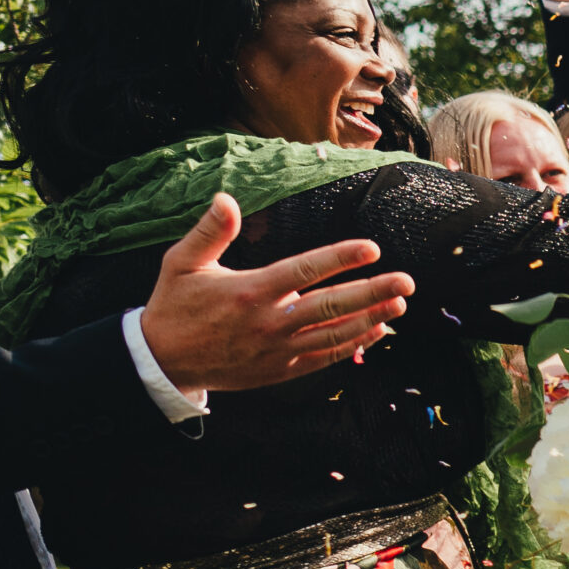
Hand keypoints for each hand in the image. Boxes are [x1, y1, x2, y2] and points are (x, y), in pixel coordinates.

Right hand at [139, 194, 416, 393]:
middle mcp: (269, 322)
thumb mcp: (181, 262)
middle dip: (372, 293)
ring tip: (399, 305)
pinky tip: (376, 332)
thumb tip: (225, 198)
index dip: (340, 258)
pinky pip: (324, 358)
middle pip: (331, 306)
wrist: (162, 360)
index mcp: (250, 291)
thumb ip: (209, 231)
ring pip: (334, 335)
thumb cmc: (175, 306)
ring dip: (370, 320)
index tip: (371, 248)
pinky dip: (352, 346)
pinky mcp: (280, 370)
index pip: (304, 270)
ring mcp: (278, 350)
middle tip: (406, 282)